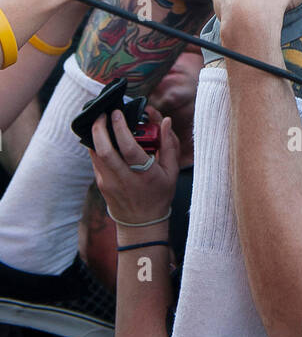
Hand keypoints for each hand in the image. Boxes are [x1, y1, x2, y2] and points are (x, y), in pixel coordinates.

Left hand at [90, 106, 179, 225]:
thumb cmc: (159, 195)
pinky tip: (101, 137)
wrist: (141, 224)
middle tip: (102, 114)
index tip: (117, 113)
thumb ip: (169, 144)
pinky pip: (95, 161)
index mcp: (144, 174)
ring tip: (100, 121)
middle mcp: (123, 178)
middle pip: (104, 151)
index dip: (120, 128)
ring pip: (95, 155)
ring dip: (95, 136)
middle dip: (99, 129)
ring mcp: (109, 183)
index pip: (128, 148)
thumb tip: (166, 121)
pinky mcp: (101, 184)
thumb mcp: (171, 172)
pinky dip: (96, 146)